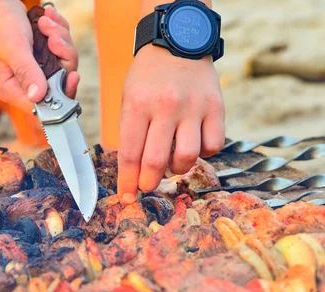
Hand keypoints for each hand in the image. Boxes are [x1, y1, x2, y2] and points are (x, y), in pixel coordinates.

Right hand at [0, 0, 78, 110]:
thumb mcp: (13, 48)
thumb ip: (27, 72)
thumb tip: (39, 97)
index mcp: (12, 89)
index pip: (43, 105)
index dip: (62, 93)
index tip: (72, 75)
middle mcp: (24, 82)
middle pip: (59, 82)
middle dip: (62, 56)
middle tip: (52, 38)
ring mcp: (33, 67)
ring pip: (63, 62)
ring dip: (60, 39)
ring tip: (45, 23)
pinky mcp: (38, 54)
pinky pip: (59, 47)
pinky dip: (57, 30)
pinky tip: (46, 18)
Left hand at [118, 46, 224, 202]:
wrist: (177, 42)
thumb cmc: (147, 77)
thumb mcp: (128, 99)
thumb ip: (130, 133)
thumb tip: (133, 173)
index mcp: (137, 105)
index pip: (130, 154)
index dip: (127, 182)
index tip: (127, 198)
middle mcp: (166, 107)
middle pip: (156, 162)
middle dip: (148, 182)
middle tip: (146, 185)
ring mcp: (193, 107)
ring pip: (187, 157)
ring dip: (176, 168)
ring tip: (170, 161)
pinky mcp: (216, 107)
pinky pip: (213, 145)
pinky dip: (202, 152)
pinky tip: (193, 143)